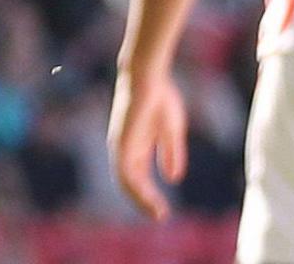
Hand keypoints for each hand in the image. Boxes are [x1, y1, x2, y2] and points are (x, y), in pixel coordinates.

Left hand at [109, 66, 187, 221]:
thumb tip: (172, 178)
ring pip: (126, 181)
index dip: (150, 193)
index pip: (139, 176)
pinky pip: (125, 171)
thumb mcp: (170, 131)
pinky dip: (135, 187)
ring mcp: (121, 145)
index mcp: (136, 144)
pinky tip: (148, 198)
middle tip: (160, 216)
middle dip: (145, 201)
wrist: (149, 77)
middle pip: (131, 182)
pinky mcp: (121, 142)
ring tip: (156, 213)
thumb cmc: (160, 97)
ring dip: (141, 199)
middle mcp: (125, 147)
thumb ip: (170, 153)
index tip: (162, 210)